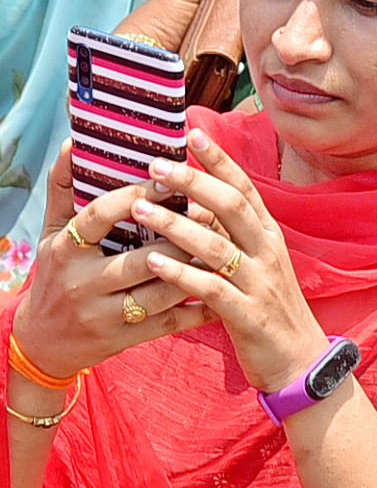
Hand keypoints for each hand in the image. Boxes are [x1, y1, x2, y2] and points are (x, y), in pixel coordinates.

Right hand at [14, 141, 214, 378]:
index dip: (135, 196)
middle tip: (213, 215)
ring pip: (161, 292)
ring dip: (197, 270)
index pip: (100, 217)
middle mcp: (83, 284)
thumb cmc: (55, 275)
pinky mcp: (124, 338)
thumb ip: (64, 189)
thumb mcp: (52, 234)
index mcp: (66, 250)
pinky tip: (222, 289)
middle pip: (141, 258)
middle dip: (181, 236)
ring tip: (225, 247)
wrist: (41, 344)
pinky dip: (198, 308)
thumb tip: (75, 144)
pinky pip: (169, 323)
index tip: (167, 178)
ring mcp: (104, 314)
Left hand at [134, 129, 328, 392]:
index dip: (219, 160)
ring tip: (139, 208)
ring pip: (216, 244)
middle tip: (156, 165)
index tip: (191, 134)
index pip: (245, 187)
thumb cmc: (270, 310)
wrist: (300, 360)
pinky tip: (154, 262)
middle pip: (232, 206)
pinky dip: (182, 273)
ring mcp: (259, 282)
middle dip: (193, 182)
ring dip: (175, 224)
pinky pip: (211, 288)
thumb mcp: (258, 265)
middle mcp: (267, 252)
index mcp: (269, 236)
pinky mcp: (247, 314)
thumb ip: (232, 236)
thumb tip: (197, 206)